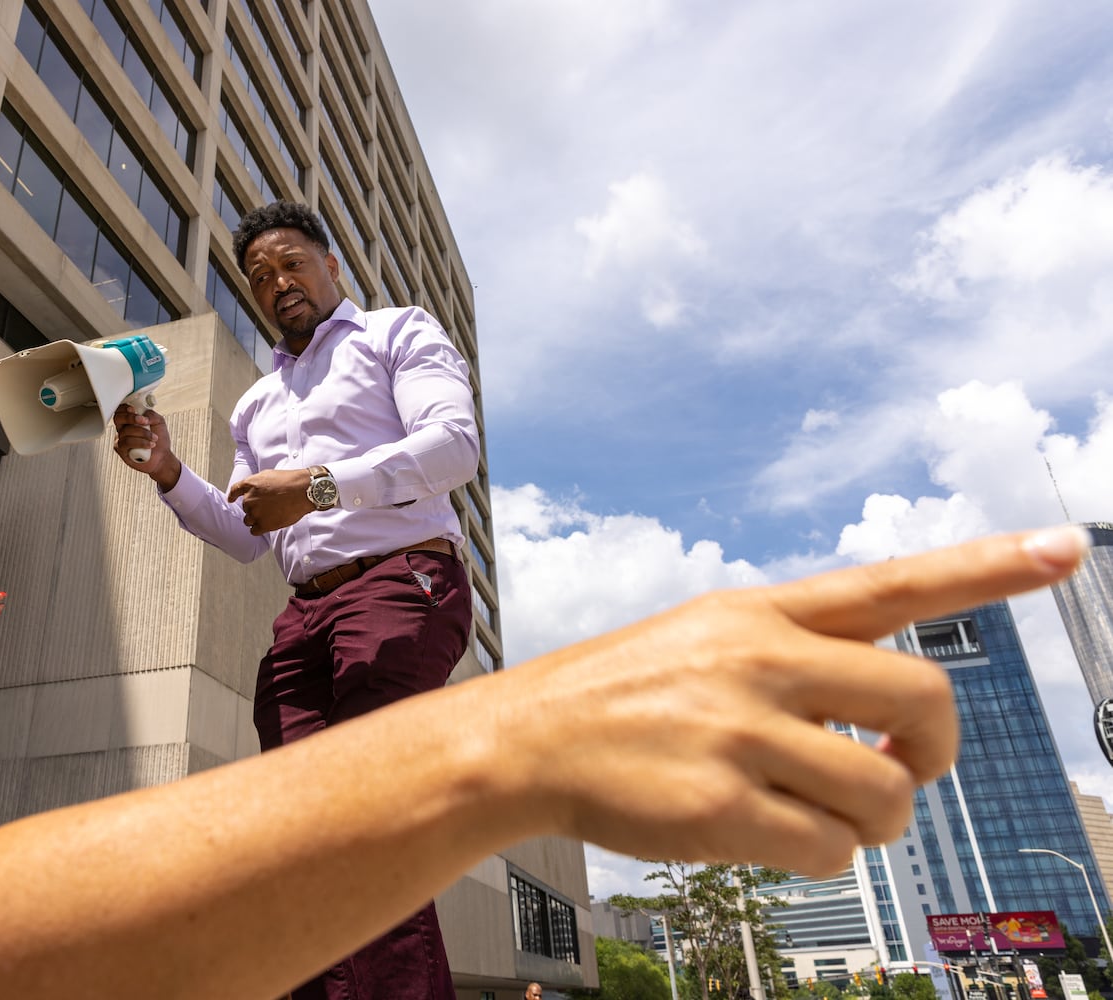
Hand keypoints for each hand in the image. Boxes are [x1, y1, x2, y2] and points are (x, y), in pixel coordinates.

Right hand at [112, 404, 180, 488]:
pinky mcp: (122, 450)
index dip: (124, 408)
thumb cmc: (159, 439)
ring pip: (126, 431)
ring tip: (155, 438)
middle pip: (118, 418)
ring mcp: (121, 439)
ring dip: (143, 433)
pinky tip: (150, 445)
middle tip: (144, 421)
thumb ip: (151, 414)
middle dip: (131, 418)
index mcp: (130, 420)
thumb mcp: (159, 422)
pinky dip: (141, 442)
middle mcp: (123, 429)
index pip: (121, 410)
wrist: (163, 457)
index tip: (133, 409)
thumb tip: (143, 415)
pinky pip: (127, 443)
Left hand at [227, 468, 314, 534]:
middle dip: (253, 508)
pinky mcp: (264, 525)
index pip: (235, 491)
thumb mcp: (268, 475)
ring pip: (248, 520)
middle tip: (268, 506)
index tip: (231, 500)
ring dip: (255, 519)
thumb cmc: (289, 481)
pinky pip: (254, 531)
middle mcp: (249, 499)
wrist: (303, 491)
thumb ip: (256, 484)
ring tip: (269, 515)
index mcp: (250, 485)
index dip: (232, 496)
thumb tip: (252, 491)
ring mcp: (256, 513)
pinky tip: (266, 525)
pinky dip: (258, 529)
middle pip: (245, 508)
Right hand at [495, 525, 1090, 874]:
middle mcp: (758, 661)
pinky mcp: (719, 806)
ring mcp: (738, 733)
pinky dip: (822, 855)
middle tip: (904, 765)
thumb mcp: (704, 636)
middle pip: (922, 698)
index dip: (987, 565)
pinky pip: (830, 850)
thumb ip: (798, 654)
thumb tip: (898, 708)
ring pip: (886, 791)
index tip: (1066, 545)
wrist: (522, 740)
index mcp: (759, 614)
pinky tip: (773, 835)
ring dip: (876, 820)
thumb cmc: (622, 694)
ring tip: (826, 814)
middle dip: (934, 749)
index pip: (891, 582)